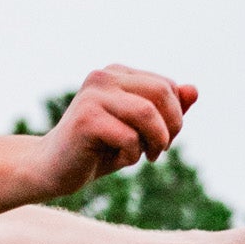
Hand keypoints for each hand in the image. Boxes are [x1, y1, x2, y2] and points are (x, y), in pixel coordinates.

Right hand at [37, 67, 198, 195]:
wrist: (50, 170)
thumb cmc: (96, 150)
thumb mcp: (138, 130)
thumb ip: (166, 110)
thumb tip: (194, 90)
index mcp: (117, 74)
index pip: (166, 85)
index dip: (175, 115)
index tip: (162, 140)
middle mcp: (104, 76)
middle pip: (161, 93)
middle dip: (171, 126)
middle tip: (160, 151)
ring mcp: (93, 96)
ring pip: (147, 112)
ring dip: (156, 140)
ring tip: (147, 156)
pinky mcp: (85, 119)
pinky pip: (128, 135)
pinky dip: (132, 153)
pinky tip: (121, 160)